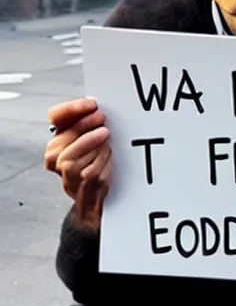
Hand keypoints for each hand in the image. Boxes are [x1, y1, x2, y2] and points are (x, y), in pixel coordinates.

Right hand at [45, 98, 113, 232]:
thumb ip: (89, 127)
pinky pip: (91, 171)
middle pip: (66, 136)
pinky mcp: (83, 186)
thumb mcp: (90, 144)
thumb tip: (98, 108)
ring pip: (76, 155)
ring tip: (107, 138)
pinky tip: (109, 155)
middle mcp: (55, 158)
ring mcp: (67, 174)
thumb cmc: (94, 167)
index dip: (73, 109)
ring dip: (95, 145)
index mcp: (57, 141)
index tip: (92, 103)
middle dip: (85, 126)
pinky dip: (103, 161)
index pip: (57, 117)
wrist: (93, 201)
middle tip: (102, 118)